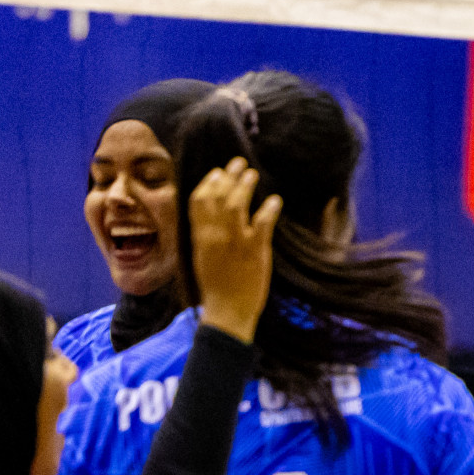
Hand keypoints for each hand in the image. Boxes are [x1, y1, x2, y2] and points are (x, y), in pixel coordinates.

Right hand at [188, 157, 279, 343]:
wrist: (227, 311)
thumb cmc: (217, 287)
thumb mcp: (203, 257)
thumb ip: (207, 236)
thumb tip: (213, 217)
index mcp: (200, 237)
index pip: (198, 201)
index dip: (208, 183)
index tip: (217, 172)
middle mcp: (214, 236)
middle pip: (218, 197)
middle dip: (228, 176)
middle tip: (239, 163)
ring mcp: (235, 242)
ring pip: (237, 205)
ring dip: (245, 186)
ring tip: (253, 174)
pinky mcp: (255, 251)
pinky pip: (262, 223)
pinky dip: (269, 209)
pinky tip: (275, 200)